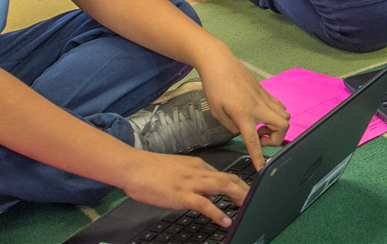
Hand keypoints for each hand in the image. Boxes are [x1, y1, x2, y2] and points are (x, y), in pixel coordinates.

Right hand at [119, 152, 251, 227]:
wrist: (132, 167)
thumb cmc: (151, 171)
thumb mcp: (179, 172)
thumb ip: (195, 181)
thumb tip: (210, 196)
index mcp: (198, 166)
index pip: (224, 174)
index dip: (239, 185)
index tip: (247, 194)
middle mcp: (198, 172)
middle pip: (229, 179)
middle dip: (245, 191)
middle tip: (254, 201)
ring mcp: (190, 182)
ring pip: (223, 186)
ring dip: (238, 198)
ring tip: (247, 208)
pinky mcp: (181, 194)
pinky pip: (205, 204)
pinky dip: (218, 213)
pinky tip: (225, 221)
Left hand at [197, 56, 290, 170]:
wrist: (219, 63)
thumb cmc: (214, 86)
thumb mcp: (217, 112)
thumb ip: (231, 127)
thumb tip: (242, 132)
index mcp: (243, 114)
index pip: (254, 141)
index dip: (258, 157)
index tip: (261, 168)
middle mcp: (258, 107)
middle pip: (282, 127)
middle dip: (276, 138)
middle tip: (261, 138)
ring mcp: (264, 98)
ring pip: (285, 116)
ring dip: (276, 126)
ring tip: (260, 126)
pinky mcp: (265, 92)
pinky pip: (279, 107)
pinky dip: (276, 115)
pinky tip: (261, 115)